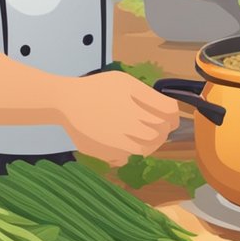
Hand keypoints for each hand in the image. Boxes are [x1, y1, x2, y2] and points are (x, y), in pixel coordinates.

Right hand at [60, 72, 180, 165]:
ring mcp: (117, 139)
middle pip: (160, 132)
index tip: (170, 119)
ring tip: (140, 136)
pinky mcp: (106, 152)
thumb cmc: (97, 89)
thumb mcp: (125, 82)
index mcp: (136, 99)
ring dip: (148, 144)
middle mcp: (129, 120)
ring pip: (146, 149)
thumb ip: (149, 96)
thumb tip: (170, 113)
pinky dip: (128, 153)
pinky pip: (127, 158)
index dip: (173, 117)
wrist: (66, 101)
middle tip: (156, 128)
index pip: (169, 113)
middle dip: (162, 131)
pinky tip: (122, 143)